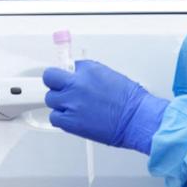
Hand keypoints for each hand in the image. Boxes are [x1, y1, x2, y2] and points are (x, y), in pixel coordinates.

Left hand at [43, 60, 168, 153]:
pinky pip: (55, 117)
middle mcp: (77, 84)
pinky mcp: (71, 121)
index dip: (67, 73)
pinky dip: (61, 118)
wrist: (136, 119)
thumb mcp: (109, 76)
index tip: (67, 77)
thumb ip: (90, 75)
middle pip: (50, 78)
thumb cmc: (130, 100)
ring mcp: (72, 103)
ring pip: (51, 99)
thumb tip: (80, 77)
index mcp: (88, 70)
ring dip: (59, 102)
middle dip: (55, 82)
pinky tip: (71, 117)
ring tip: (72, 106)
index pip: (66, 65)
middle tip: (61, 88)